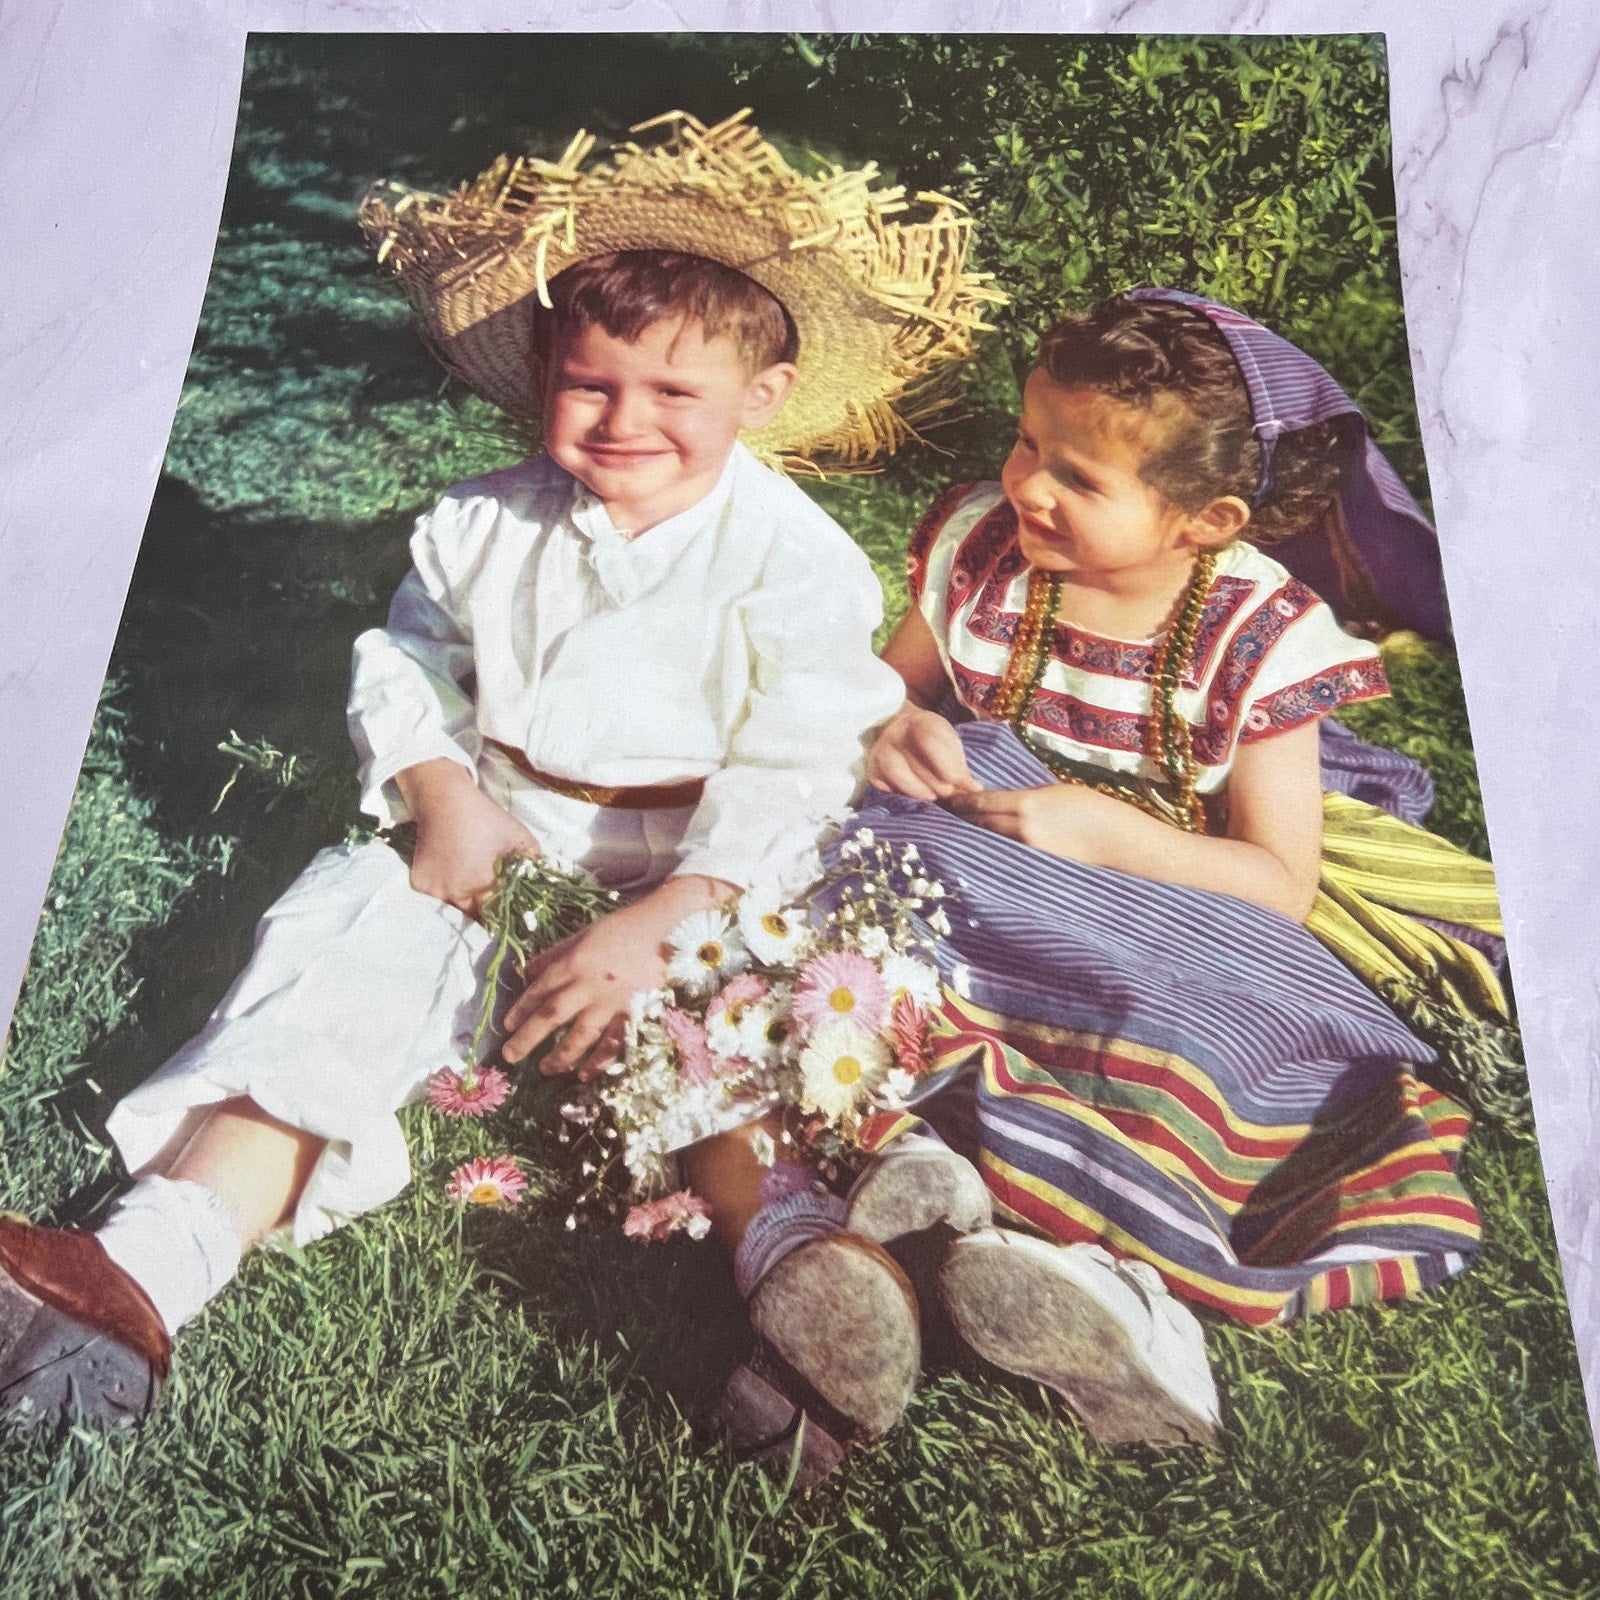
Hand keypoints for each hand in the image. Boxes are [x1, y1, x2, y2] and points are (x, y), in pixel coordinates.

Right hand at [397, 758, 539, 914]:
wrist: (443, 800)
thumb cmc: (484, 818)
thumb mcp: (519, 837)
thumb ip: (533, 862)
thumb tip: (542, 882)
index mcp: (481, 885)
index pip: (496, 916)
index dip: (505, 917)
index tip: (512, 917)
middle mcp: (455, 893)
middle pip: (474, 917)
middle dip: (485, 914)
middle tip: (494, 907)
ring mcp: (434, 890)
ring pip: (454, 909)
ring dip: (465, 904)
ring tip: (473, 892)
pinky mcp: (420, 883)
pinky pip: (436, 898)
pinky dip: (446, 893)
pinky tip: (453, 878)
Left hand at [501, 873, 736, 1077]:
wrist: (661, 928)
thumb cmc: (619, 929)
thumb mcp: (581, 935)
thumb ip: (553, 955)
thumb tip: (525, 973)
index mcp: (574, 962)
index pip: (539, 990)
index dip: (520, 1009)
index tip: (507, 1026)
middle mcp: (589, 985)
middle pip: (551, 1017)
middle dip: (527, 1039)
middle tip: (509, 1056)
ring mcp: (612, 1002)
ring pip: (580, 1036)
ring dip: (559, 1056)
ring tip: (545, 1069)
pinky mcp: (634, 1013)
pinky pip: (614, 1043)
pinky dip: (598, 1061)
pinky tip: (583, 1074)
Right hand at [867, 704, 979, 800]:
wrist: (901, 731)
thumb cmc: (931, 740)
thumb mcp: (949, 744)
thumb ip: (959, 766)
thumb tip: (973, 789)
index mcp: (918, 721)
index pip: (930, 743)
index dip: (948, 767)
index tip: (964, 785)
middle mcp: (894, 733)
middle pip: (914, 762)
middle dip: (937, 784)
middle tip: (952, 795)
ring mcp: (879, 751)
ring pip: (895, 772)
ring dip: (917, 790)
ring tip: (932, 797)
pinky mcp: (872, 769)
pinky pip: (883, 785)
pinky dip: (900, 795)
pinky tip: (913, 799)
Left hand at [942, 781, 1110, 861]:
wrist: (1118, 840)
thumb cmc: (1092, 809)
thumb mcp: (1055, 792)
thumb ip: (1025, 796)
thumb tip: (1000, 799)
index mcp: (1027, 803)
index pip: (981, 802)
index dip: (960, 800)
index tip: (945, 798)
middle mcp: (1021, 828)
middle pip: (978, 822)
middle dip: (960, 817)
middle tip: (943, 813)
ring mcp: (1026, 849)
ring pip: (988, 839)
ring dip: (972, 834)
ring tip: (956, 829)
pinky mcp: (1033, 865)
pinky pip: (1004, 854)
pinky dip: (991, 847)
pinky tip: (983, 846)